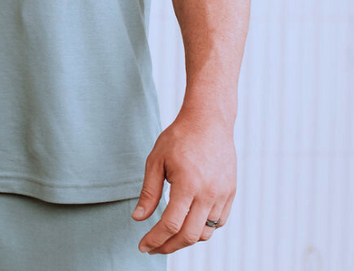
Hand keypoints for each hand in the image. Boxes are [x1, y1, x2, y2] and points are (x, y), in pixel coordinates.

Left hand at [130, 109, 236, 254]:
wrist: (209, 121)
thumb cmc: (179, 137)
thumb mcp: (157, 160)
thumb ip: (149, 192)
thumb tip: (138, 218)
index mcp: (187, 184)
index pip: (171, 225)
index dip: (155, 239)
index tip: (143, 246)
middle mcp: (208, 193)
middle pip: (189, 236)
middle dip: (169, 246)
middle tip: (154, 247)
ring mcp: (222, 194)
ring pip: (205, 232)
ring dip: (187, 239)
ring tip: (170, 236)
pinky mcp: (231, 193)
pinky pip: (218, 222)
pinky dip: (203, 228)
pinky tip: (189, 222)